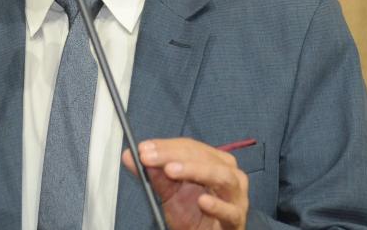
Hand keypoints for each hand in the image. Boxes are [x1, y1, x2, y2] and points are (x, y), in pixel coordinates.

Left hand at [122, 138, 248, 229]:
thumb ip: (153, 175)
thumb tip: (130, 155)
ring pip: (222, 176)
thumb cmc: (195, 214)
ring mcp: (236, 196)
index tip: (143, 148)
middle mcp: (229, 174)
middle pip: (204, 157)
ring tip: (171, 170)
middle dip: (174, 155)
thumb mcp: (170, 194)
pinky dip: (217, 205)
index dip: (166, 146)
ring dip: (195, 171)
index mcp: (215, 162)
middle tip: (149, 158)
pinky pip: (230, 211)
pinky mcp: (236, 219)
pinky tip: (203, 201)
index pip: (191, 147)